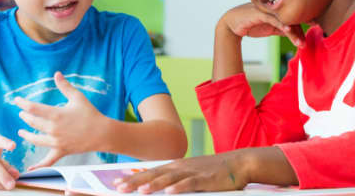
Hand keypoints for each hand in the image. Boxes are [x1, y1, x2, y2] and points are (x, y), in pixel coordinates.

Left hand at [16, 71, 105, 167]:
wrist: (102, 133)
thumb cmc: (90, 113)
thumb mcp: (77, 97)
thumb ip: (65, 86)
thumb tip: (56, 73)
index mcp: (56, 114)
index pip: (33, 108)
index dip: (22, 103)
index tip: (17, 100)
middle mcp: (53, 129)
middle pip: (32, 122)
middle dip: (25, 117)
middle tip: (22, 113)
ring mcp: (56, 142)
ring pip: (35, 140)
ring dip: (26, 135)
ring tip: (21, 132)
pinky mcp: (61, 151)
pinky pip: (47, 161)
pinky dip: (38, 166)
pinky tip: (29, 169)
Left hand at [113, 153, 246, 193]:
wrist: (238, 162)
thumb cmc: (213, 171)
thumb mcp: (190, 174)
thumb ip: (174, 179)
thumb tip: (158, 188)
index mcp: (175, 167)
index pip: (149, 172)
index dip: (132, 177)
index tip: (116, 183)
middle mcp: (180, 168)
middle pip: (154, 175)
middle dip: (135, 182)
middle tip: (118, 188)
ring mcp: (192, 172)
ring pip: (169, 179)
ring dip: (154, 185)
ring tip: (140, 191)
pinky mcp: (205, 179)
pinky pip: (190, 184)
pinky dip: (179, 188)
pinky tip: (170, 193)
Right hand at [220, 3, 304, 46]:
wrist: (231, 24)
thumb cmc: (251, 24)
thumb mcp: (270, 28)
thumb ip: (282, 28)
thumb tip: (295, 33)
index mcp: (277, 8)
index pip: (294, 15)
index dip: (306, 21)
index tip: (318, 26)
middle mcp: (273, 6)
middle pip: (292, 17)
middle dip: (302, 29)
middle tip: (310, 40)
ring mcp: (266, 9)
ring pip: (284, 19)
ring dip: (294, 33)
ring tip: (301, 44)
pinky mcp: (259, 12)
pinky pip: (273, 19)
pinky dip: (282, 25)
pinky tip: (288, 31)